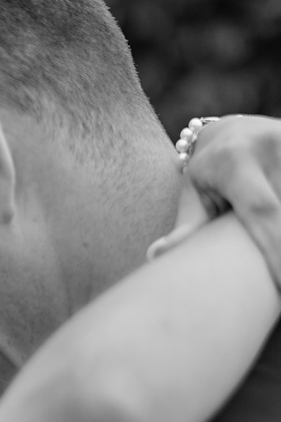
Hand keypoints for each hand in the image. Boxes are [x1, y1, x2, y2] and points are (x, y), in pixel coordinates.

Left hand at [147, 116, 280, 286]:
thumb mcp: (195, 197)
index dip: (275, 250)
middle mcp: (270, 146)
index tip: (279, 287)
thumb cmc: (207, 176)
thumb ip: (185, 228)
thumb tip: (154, 256)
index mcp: (235, 160)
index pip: (261, 209)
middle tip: (274, 289)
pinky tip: (276, 238)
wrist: (233, 132)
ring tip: (271, 270)